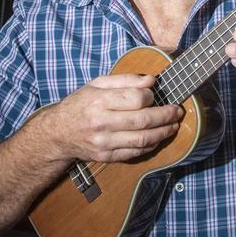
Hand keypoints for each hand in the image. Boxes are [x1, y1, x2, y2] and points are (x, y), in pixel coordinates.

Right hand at [50, 73, 182, 162]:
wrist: (58, 133)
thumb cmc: (80, 104)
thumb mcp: (97, 84)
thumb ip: (125, 80)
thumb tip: (151, 80)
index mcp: (99, 101)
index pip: (136, 99)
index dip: (151, 96)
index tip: (155, 94)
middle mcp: (102, 123)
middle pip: (143, 120)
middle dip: (166, 115)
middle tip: (177, 111)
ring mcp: (104, 143)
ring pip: (143, 139)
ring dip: (163, 132)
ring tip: (173, 125)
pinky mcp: (106, 156)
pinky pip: (135, 153)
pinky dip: (151, 145)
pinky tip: (158, 137)